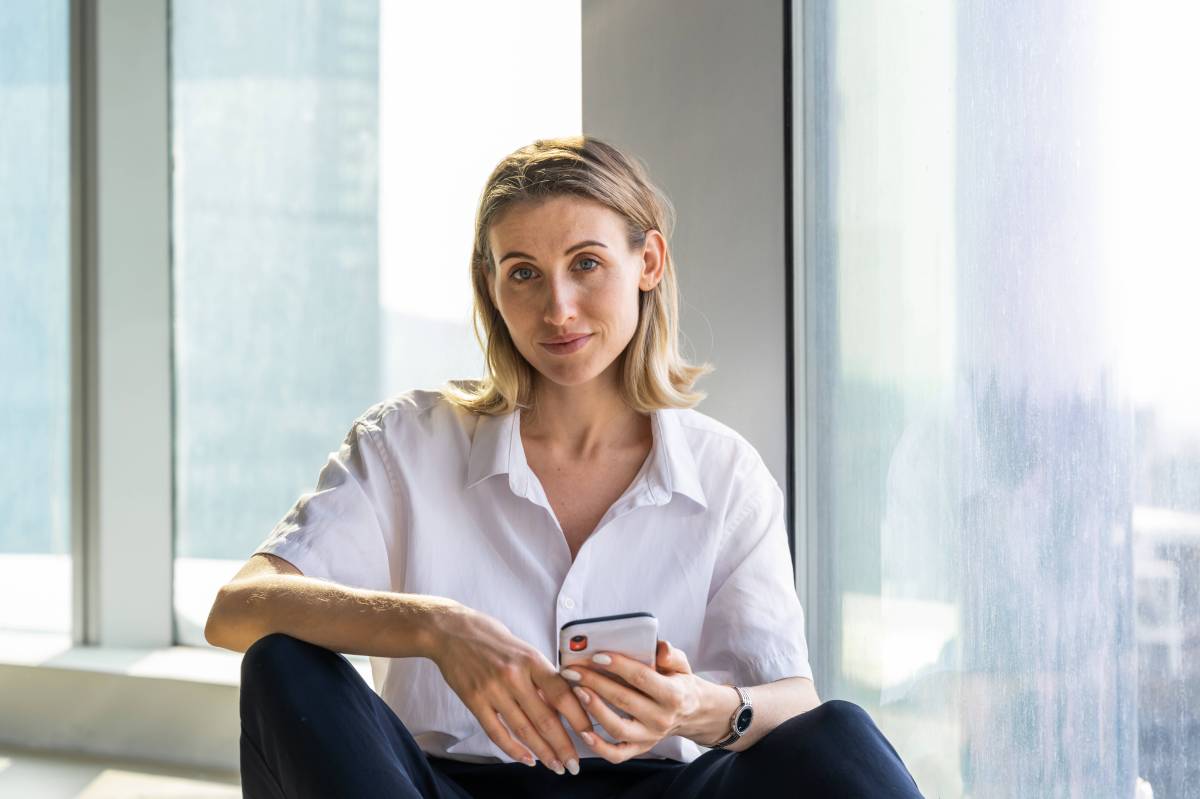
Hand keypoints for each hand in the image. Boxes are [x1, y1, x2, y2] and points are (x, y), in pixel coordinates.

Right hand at [428, 604, 589, 773]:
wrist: (451, 631)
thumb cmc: (491, 638)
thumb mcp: (523, 649)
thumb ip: (541, 675)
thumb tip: (564, 703)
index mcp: (532, 659)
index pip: (562, 694)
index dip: (578, 718)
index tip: (589, 735)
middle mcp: (514, 675)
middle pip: (545, 718)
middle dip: (563, 745)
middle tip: (573, 764)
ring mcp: (493, 690)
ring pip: (523, 729)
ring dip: (542, 752)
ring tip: (555, 766)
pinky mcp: (474, 700)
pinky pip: (497, 732)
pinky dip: (513, 749)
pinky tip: (526, 759)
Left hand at [560, 639, 705, 762]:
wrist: (692, 713)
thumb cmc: (680, 684)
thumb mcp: (682, 666)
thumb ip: (671, 655)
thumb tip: (661, 647)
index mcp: (672, 695)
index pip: (641, 678)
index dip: (618, 666)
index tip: (596, 656)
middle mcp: (661, 718)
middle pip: (622, 699)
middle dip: (595, 683)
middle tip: (573, 670)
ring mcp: (649, 736)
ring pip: (617, 728)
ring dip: (594, 710)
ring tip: (576, 691)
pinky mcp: (640, 748)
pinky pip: (617, 754)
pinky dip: (598, 747)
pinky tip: (582, 733)